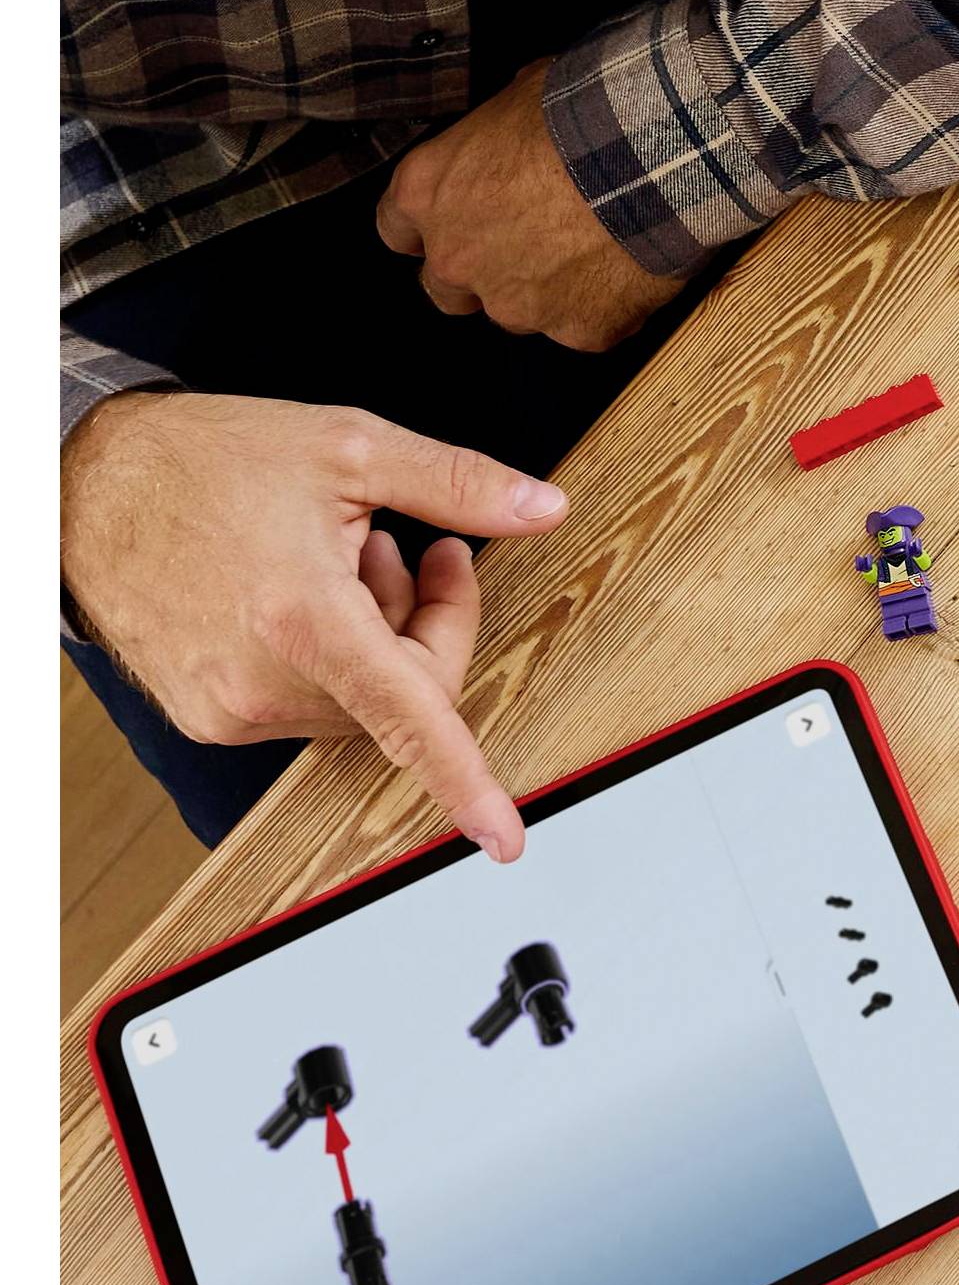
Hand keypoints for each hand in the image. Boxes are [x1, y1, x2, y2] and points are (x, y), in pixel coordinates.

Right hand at [62, 391, 570, 856]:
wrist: (86, 484)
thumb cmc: (207, 460)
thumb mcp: (350, 447)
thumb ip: (458, 484)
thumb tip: (545, 509)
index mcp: (305, 620)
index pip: (410, 718)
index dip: (465, 781)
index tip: (505, 837)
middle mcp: (262, 682)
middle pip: (408, 694)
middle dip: (433, 624)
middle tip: (417, 550)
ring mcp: (230, 708)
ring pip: (362, 702)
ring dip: (382, 636)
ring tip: (348, 557)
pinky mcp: (208, 715)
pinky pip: (308, 704)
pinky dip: (332, 656)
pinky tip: (306, 589)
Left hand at [377, 61, 680, 349]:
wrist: (654, 153)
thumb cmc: (581, 111)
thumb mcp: (519, 95)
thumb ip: (497, 134)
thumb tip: (517, 131)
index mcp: (427, 194)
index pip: (396, 230)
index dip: (432, 226)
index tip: (461, 217)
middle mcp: (456, 260)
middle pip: (446, 289)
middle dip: (481, 270)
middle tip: (531, 242)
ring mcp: (516, 305)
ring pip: (519, 312)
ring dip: (546, 290)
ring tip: (597, 250)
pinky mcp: (579, 331)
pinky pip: (588, 325)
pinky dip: (608, 303)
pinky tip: (636, 266)